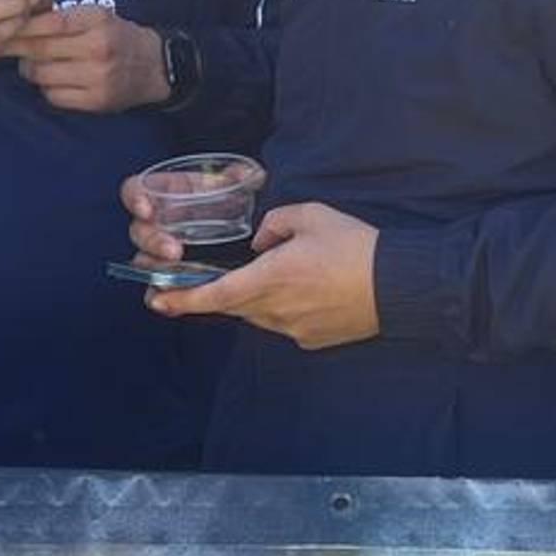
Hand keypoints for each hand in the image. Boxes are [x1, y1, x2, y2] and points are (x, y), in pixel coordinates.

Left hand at [11, 3, 167, 114]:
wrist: (152, 67)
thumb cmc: (116, 36)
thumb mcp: (96, 15)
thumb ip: (62, 16)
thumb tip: (18, 18)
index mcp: (97, 20)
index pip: (50, 22)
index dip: (22, 25)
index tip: (4, 25)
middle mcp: (98, 48)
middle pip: (40, 50)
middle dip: (15, 47)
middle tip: (2, 44)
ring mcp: (97, 77)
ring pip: (42, 75)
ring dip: (30, 68)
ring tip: (33, 62)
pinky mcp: (95, 101)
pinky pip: (53, 96)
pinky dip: (46, 88)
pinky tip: (52, 80)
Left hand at [146, 200, 379, 348]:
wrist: (399, 285)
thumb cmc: (355, 246)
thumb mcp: (312, 215)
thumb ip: (275, 223)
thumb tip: (260, 242)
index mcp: (270, 277)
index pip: (215, 294)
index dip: (182, 299)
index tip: (156, 300)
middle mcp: (276, 310)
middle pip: (234, 305)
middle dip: (217, 295)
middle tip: (199, 285)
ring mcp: (293, 329)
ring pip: (259, 315)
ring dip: (256, 298)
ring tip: (281, 276)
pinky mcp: (311, 340)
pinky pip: (284, 324)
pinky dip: (285, 309)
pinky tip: (308, 292)